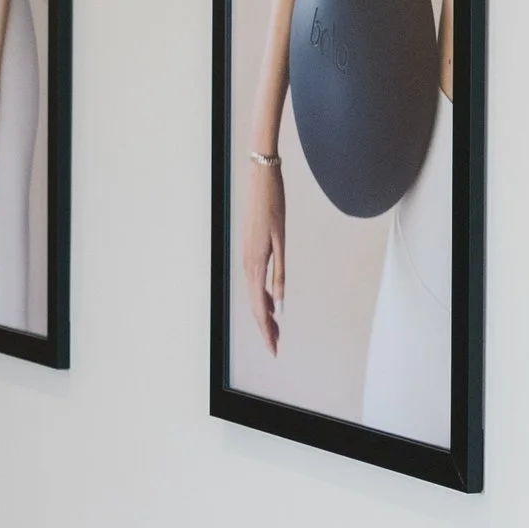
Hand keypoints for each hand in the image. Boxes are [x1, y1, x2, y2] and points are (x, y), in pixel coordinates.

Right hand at [240, 151, 284, 353]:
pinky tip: (272, 301)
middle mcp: (248, 263)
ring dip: (264, 313)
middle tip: (276, 346)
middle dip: (265, 327)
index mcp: (256, 263)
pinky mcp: (250, 249)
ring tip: (276, 329)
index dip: (267, 330)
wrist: (261, 178)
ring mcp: (247, 256)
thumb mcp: (282, 240)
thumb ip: (280, 273)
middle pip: (256, 304)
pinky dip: (263, 296)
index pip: (261, 307)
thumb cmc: (274, 204)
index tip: (274, 349)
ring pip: (254, 293)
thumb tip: (281, 303)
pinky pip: (255, 280)